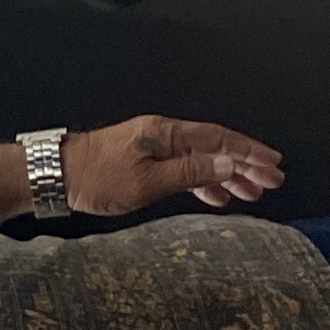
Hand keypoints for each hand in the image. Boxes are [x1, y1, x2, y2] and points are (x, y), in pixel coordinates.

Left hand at [63, 116, 288, 214]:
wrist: (56, 176)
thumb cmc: (96, 178)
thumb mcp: (148, 181)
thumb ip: (190, 172)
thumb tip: (227, 163)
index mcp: (166, 133)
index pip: (220, 139)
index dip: (249, 152)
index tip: (273, 164)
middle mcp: (163, 135)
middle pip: (215, 147)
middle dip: (246, 164)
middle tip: (272, 181)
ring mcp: (154, 147)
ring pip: (202, 159)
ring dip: (228, 175)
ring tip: (251, 193)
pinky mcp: (144, 161)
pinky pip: (185, 169)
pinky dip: (204, 182)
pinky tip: (216, 196)